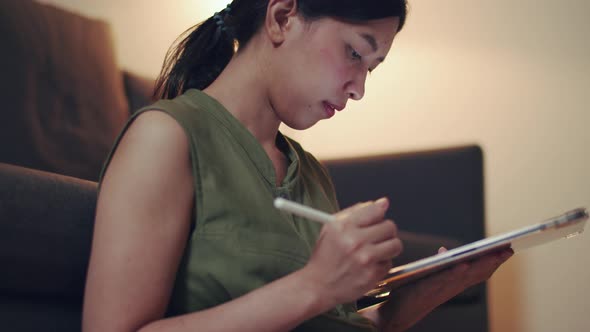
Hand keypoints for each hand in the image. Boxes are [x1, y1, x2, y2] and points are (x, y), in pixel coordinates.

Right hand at [301, 198, 402, 307]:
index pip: (376, 210)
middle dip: (385, 231)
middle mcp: (354, 241)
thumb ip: (357, 211)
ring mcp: (365, 258)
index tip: (376, 220)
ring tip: (376, 251)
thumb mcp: (332, 228)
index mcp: (343, 226)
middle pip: (389, 227)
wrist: (319, 286)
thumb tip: (383, 202)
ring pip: (395, 245)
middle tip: (376, 238)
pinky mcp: (372, 274)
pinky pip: (390, 263)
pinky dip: (382, 264)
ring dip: (389, 247)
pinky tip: (369, 265)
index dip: (378, 215)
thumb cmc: (325, 257)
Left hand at [376, 247, 512, 330]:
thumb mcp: (426, 277)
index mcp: (451, 283)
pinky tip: (464, 264)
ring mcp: (439, 290)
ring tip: (494, 253)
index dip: (492, 261)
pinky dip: (455, 272)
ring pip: (465, 277)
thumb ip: (437, 266)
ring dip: (481, 265)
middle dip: (494, 261)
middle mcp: (449, 287)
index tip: (508, 249)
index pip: (476, 271)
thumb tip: (444, 250)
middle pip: (476, 273)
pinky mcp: (426, 290)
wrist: (392, 314)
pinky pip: (443, 281)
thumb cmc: (408, 295)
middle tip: (509, 249)